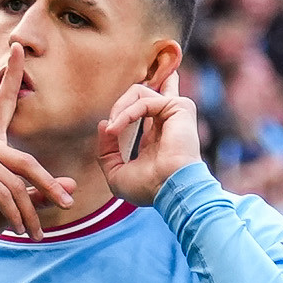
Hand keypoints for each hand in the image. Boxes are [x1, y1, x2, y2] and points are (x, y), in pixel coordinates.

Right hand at [0, 49, 71, 247]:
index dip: (13, 76)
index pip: (3, 104)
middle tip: (68, 206)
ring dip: (30, 211)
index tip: (19, 48)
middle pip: (26, 162)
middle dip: (48, 188)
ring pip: (18, 181)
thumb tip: (72, 185)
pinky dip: (16, 213)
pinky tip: (16, 228)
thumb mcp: (16, 205)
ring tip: (35, 232)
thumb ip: (40, 192)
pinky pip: (5, 191)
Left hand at [96, 78, 200, 204]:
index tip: (108, 129)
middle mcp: (166, 121)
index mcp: (156, 136)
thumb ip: (106, 151)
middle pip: (140, 93)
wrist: (170, 190)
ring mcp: (174, 112)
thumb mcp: (117, 173)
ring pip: (138, 92)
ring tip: (111, 129)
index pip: (143, 109)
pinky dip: (126, 114)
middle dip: (118, 106)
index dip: (123, 109)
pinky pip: (143, 101)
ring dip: (119, 109)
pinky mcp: (178, 107)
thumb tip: (103, 124)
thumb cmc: (148, 187)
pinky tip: (116, 129)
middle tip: (110, 129)